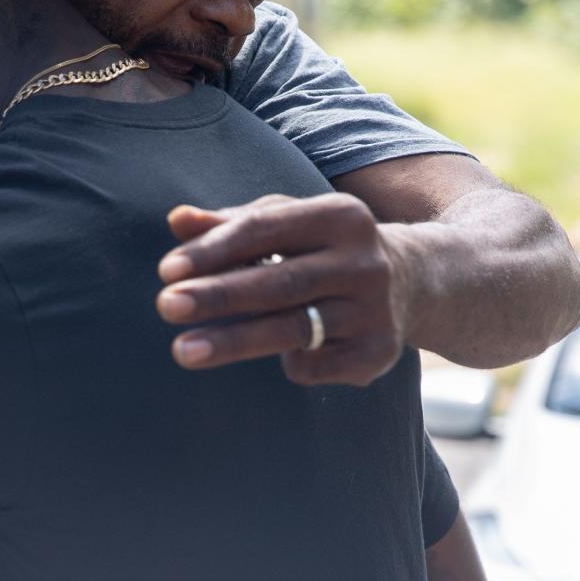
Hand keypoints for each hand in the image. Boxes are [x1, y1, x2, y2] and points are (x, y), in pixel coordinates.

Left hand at [156, 193, 405, 386]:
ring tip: (182, 351)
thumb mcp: (284, 222)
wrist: (414, 280)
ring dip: (233, 342)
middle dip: (217, 296)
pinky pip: (315, 366)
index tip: (167, 271)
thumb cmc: (320, 246)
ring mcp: (376, 309)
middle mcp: (364, 261)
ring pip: (293, 329)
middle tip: (165, 306)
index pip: (264, 229)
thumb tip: (177, 219)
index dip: (214, 251)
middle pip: (278, 282)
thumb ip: (229, 224)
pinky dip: (287, 363)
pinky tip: (274, 359)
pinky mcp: (380, 353)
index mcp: (339, 215)